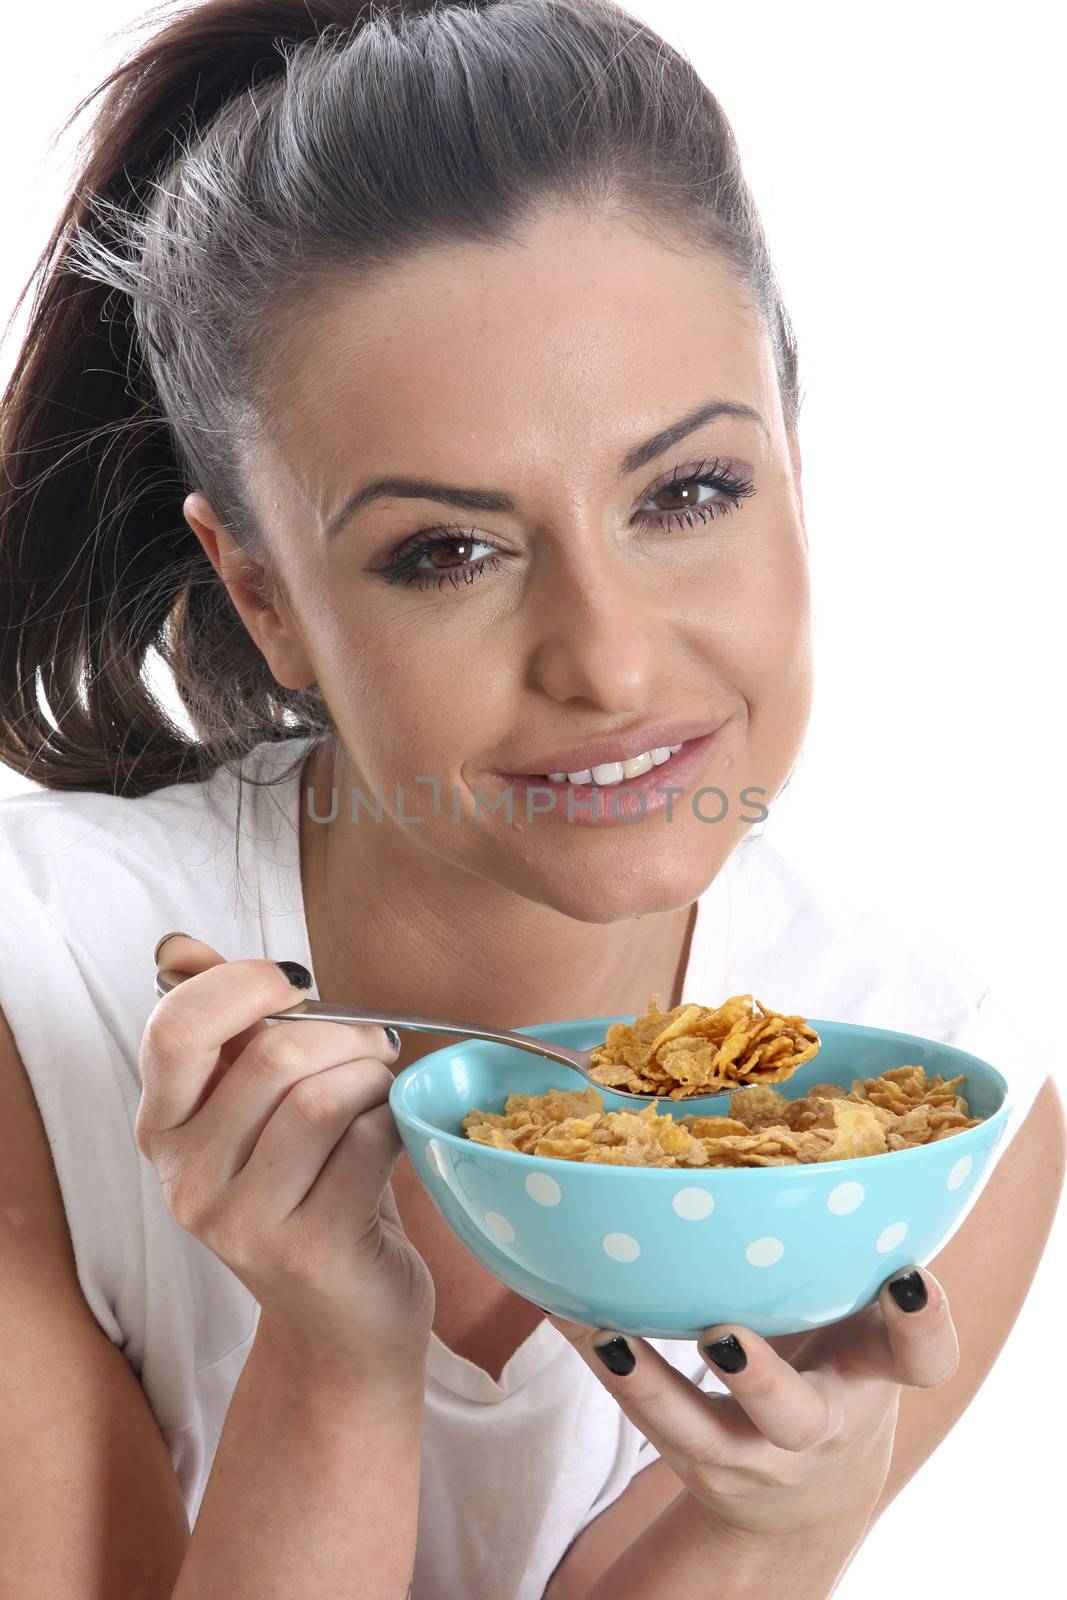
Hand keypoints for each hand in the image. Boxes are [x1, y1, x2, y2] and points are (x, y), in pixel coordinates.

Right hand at [138, 934, 434, 1389]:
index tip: (301, 986)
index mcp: (163, 1127)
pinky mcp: (305, 1249)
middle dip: (345, 1033)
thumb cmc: (310, 1187)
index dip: (245, 985)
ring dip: (375, 1078)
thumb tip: (179, 948)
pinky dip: (395, 1123)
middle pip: (273, 1054)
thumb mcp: (258, 1103)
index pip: (175, 1029)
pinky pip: (366, 1144)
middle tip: (375, 1045)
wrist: (344, 1317)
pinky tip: (394, 1136)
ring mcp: (241, 1221)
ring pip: (322, 1097)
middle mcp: (185, 1177)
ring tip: (384, 1091)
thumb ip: (223, 1026)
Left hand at [543, 1267, 957, 1548]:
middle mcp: (823, 1423)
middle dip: (761, 1381)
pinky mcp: (700, 1462)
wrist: (806, 1492)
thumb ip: (846, 1253)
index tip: (906, 1275)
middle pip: (799, 1417)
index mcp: (875, 1371)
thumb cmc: (832, 1362)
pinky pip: (650, 1421)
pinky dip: (609, 1367)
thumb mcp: (859, 1317)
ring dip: (652, 1385)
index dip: (925, 1323)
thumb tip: (792, 1120)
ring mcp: (757, 1454)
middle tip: (722, 1333)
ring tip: (610, 1335)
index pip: (924, 1359)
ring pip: (704, 1433)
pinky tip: (568, 1315)